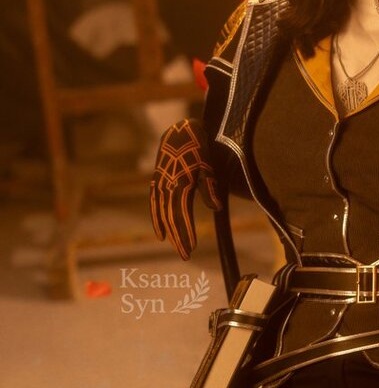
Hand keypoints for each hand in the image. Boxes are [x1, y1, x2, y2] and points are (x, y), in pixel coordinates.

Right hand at [149, 118, 221, 259]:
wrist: (180, 131)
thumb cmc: (198, 148)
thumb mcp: (207, 165)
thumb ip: (209, 187)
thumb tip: (215, 209)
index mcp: (180, 184)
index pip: (182, 215)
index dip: (186, 232)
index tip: (191, 247)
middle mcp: (167, 187)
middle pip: (171, 219)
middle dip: (179, 238)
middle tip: (185, 256)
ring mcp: (160, 184)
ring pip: (161, 214)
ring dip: (168, 231)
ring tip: (174, 247)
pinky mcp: (157, 182)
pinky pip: (154, 205)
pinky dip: (156, 219)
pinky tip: (160, 233)